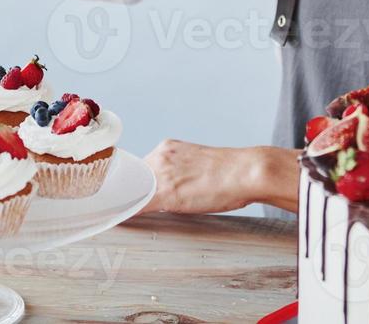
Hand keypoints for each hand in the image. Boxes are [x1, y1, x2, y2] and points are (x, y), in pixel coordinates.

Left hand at [140, 140, 299, 214]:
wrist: (245, 172)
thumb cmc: (231, 173)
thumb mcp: (198, 164)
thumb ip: (180, 172)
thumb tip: (172, 188)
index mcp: (169, 148)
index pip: (141, 168)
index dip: (136, 184)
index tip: (131, 194)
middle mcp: (161, 156)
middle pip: (133, 178)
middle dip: (131, 194)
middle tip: (126, 206)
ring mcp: (161, 172)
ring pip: (134, 190)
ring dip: (129, 203)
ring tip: (124, 214)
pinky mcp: (165, 191)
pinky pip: (138, 204)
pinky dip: (129, 212)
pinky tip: (124, 220)